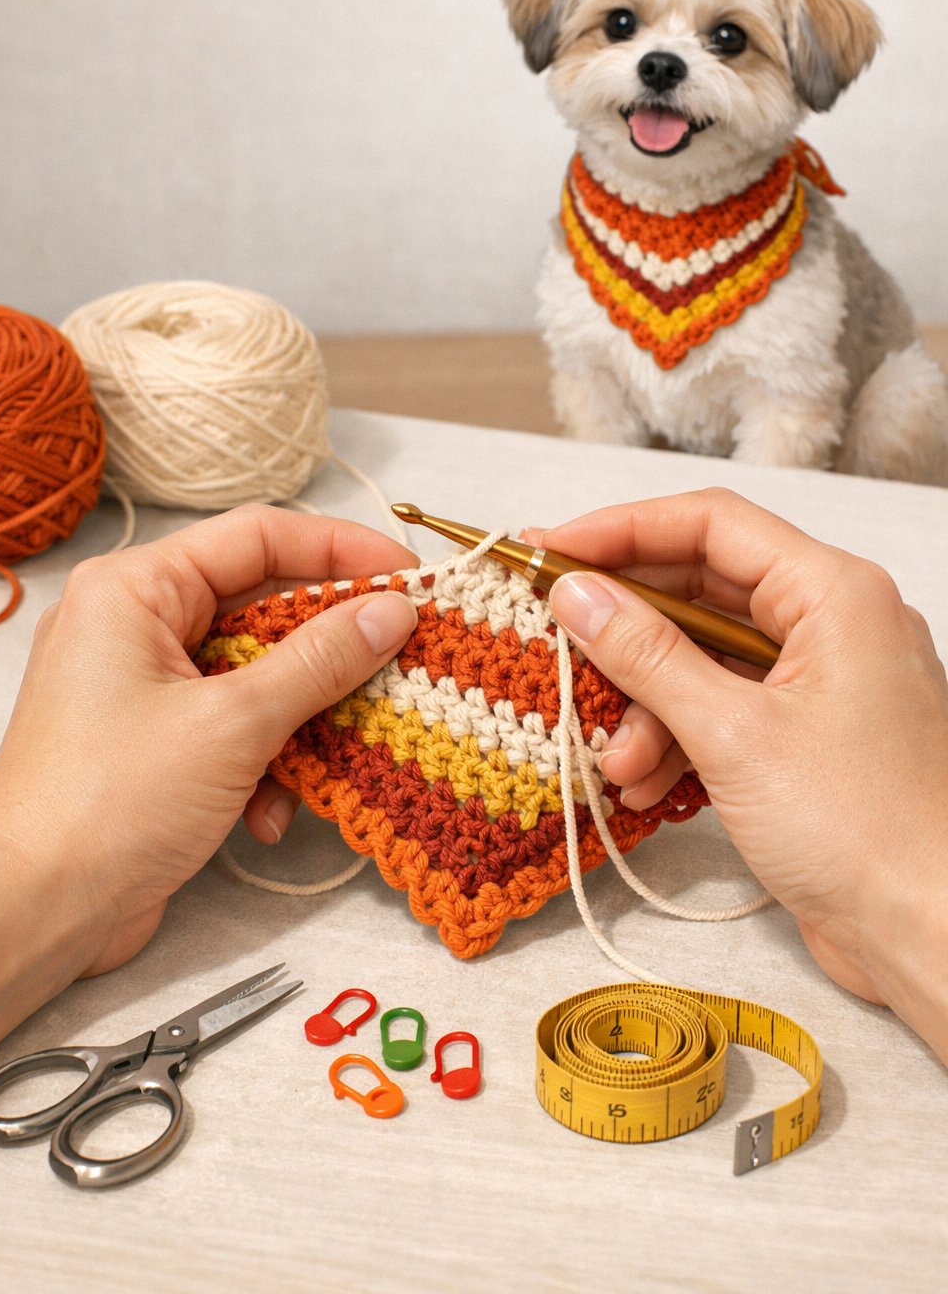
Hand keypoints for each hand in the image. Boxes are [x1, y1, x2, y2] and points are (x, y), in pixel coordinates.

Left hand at [0, 504, 418, 976]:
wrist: (34, 912)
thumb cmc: (108, 803)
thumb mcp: (233, 724)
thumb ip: (320, 661)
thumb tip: (392, 611)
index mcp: (136, 589)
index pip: (260, 538)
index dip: (343, 553)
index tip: (411, 580)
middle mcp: (136, 625)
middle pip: (263, 609)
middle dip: (330, 650)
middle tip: (400, 664)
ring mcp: (144, 687)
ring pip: (257, 676)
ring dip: (301, 721)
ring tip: (338, 754)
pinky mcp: (156, 744)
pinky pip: (235, 728)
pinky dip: (265, 766)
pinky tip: (270, 815)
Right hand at [538, 488, 947, 1060]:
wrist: (929, 934)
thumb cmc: (864, 832)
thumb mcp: (733, 735)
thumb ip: (647, 655)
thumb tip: (577, 593)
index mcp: (833, 594)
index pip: (711, 525)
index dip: (622, 529)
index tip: (550, 549)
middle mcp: (831, 623)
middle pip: (701, 591)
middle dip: (627, 632)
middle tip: (554, 639)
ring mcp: (821, 682)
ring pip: (703, 659)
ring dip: (647, 704)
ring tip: (614, 760)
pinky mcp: (806, 737)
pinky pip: (722, 710)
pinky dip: (677, 739)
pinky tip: (647, 785)